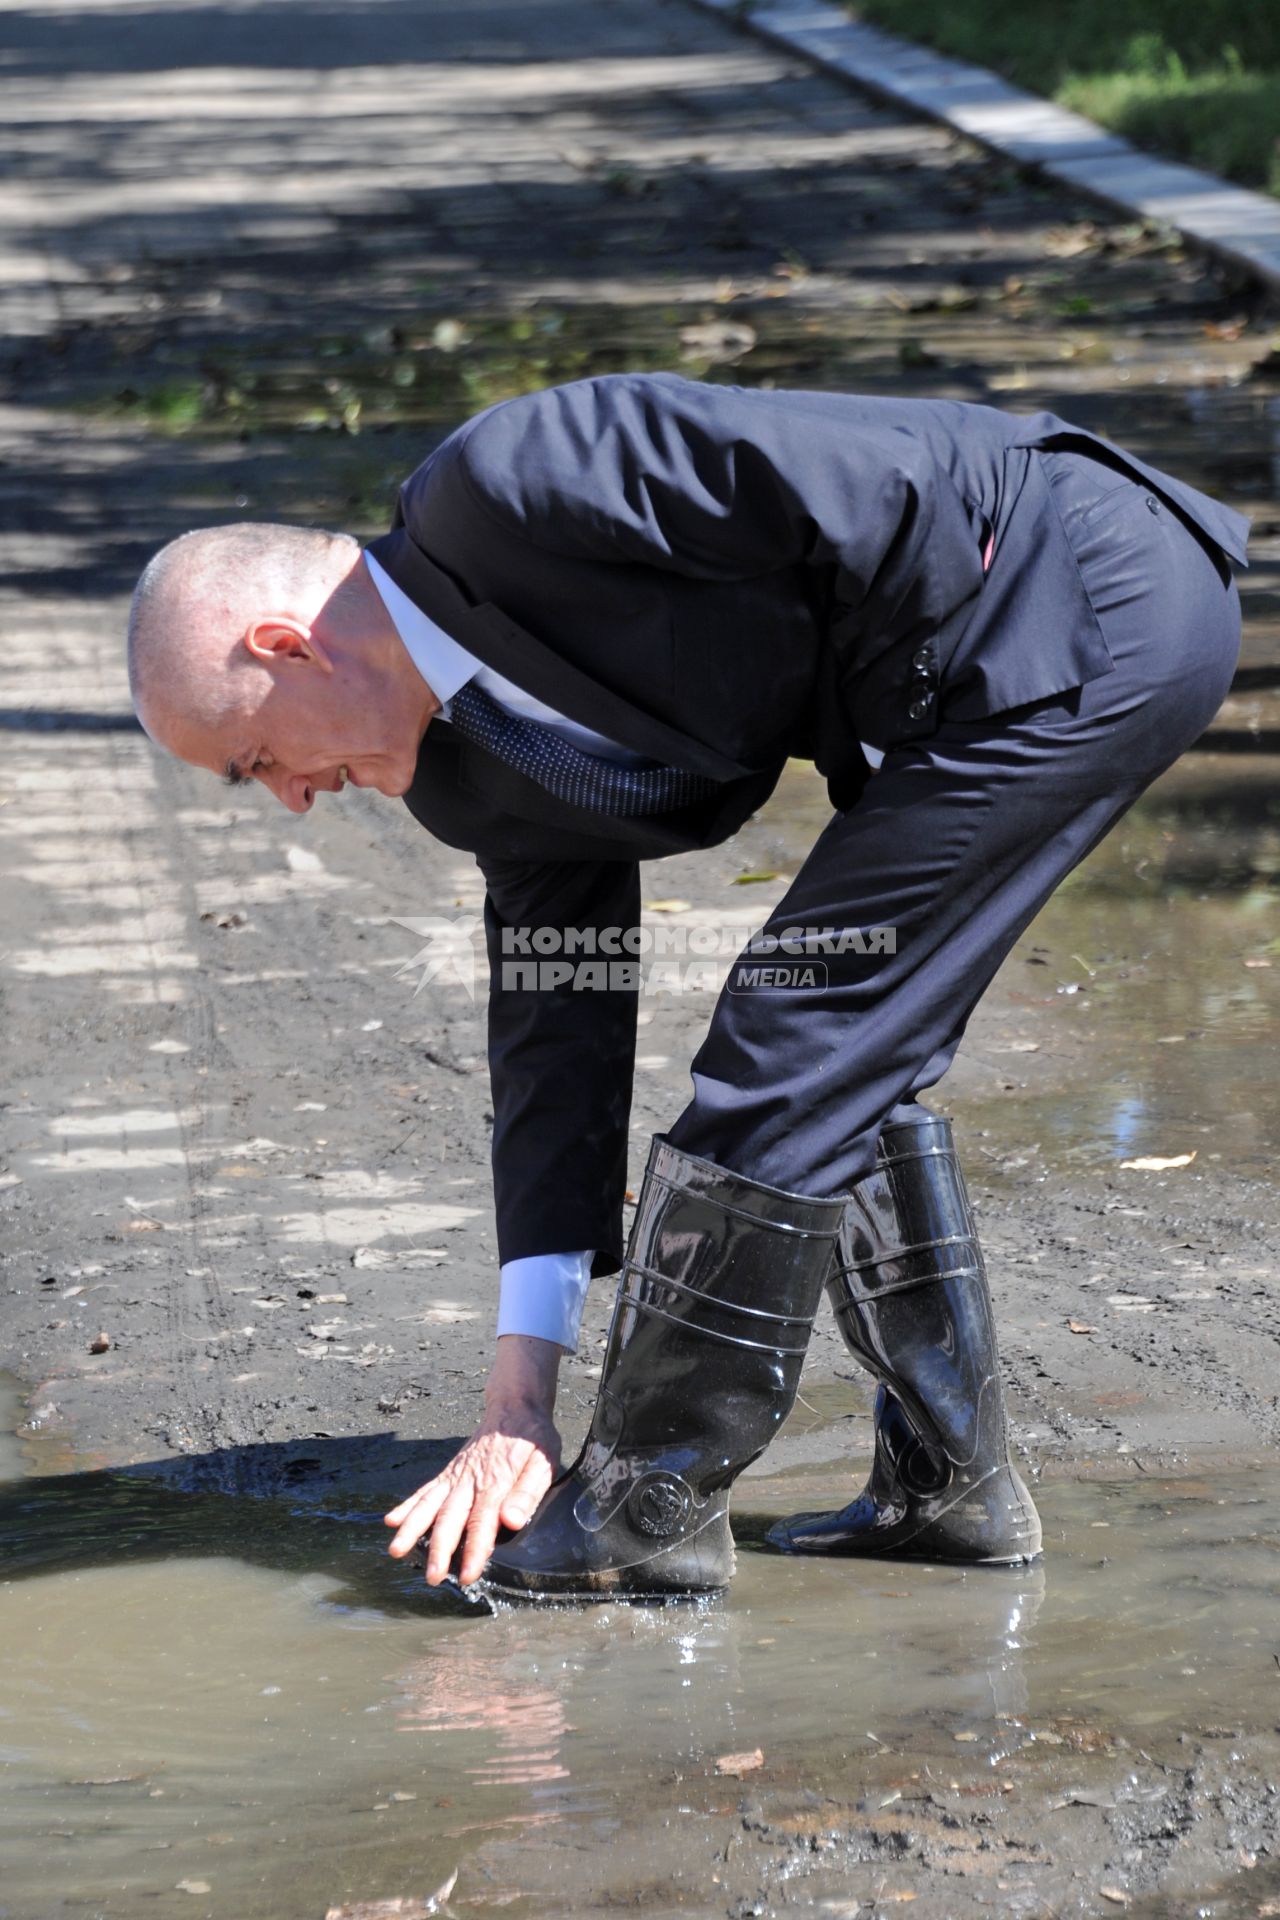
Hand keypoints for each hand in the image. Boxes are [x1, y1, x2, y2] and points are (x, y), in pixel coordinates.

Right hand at [384, 1334, 562, 1585]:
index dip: (474, 1550)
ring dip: (412, 1529)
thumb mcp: (544, 1461)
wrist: (515, 1405)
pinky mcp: (449, 1472)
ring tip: (396, 1551)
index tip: (467, 1576)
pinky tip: (391, 1521)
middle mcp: (470, 1481)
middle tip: (432, 1577)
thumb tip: (512, 1521)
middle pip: (450, 1518)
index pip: (482, 1522)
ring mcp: (456, 1476)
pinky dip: (407, 1505)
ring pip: (430, 1505)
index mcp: (496, 1482)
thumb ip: (528, 1492)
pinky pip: (425, 1490)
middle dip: (439, 1549)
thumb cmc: (532, 1438)